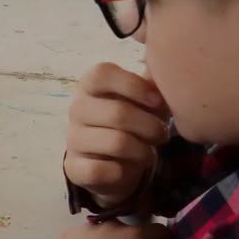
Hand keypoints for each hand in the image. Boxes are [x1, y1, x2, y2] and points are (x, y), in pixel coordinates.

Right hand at [63, 63, 171, 208]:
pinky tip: (128, 168)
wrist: (114, 164)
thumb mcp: (144, 100)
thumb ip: (152, 84)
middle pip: (117, 112)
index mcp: (90, 86)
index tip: (157, 100)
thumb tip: (165, 67)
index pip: (102, 73)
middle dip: (150, 126)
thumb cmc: (133, 123)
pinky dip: (123, 171)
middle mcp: (77, 109)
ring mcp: (73, 139)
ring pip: (116, 143)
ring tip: (149, 152)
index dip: (133, 85)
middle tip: (162, 134)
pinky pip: (101, 169)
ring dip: (142, 151)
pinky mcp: (74, 167)